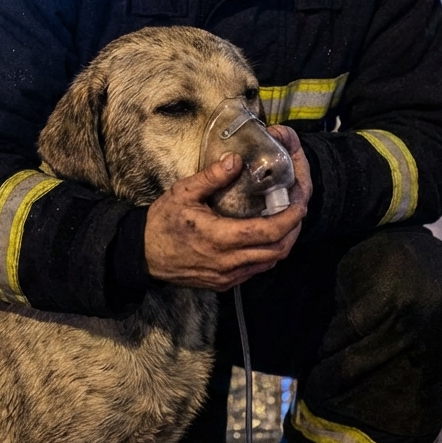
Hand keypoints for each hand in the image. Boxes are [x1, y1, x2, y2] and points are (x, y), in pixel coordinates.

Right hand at [144, 127, 312, 290]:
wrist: (142, 255)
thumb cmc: (162, 222)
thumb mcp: (183, 193)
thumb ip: (212, 177)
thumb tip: (236, 160)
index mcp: (220, 238)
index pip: (268, 232)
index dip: (290, 219)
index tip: (299, 203)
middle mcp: (228, 261)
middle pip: (277, 251)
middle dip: (293, 231)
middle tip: (297, 211)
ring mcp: (227, 275)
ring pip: (268, 263)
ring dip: (282, 244)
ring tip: (284, 222)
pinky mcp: (224, 283)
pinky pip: (255, 270)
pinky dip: (266, 254)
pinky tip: (263, 238)